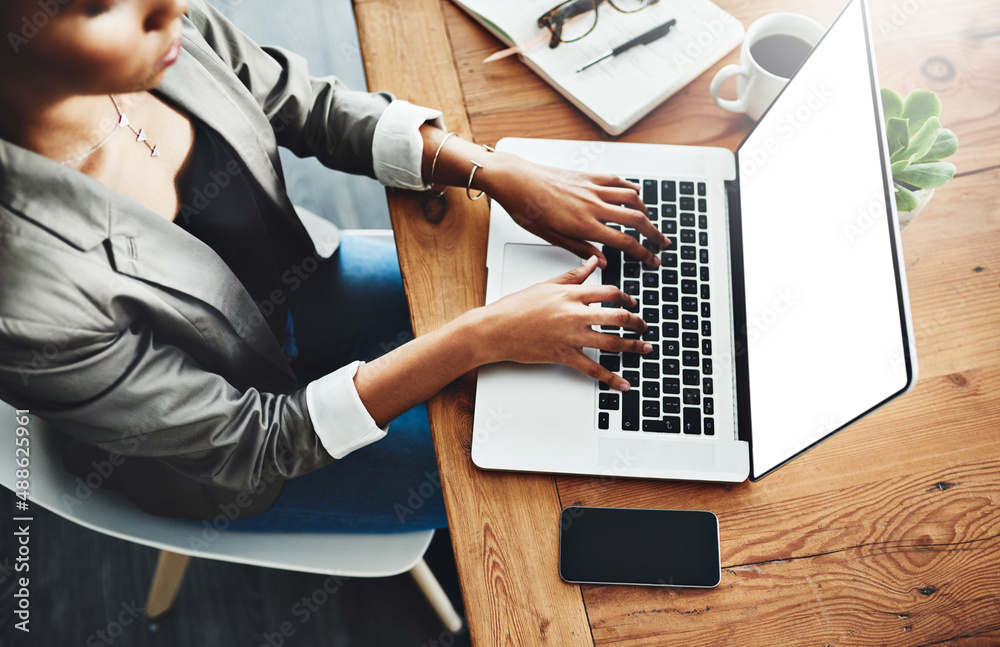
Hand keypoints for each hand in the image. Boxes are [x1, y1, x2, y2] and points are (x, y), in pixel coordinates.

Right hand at [473, 256, 649, 389]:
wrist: (495, 329)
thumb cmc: (516, 307)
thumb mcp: (546, 285)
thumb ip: (573, 275)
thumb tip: (591, 262)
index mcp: (571, 294)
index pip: (609, 293)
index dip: (625, 298)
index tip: (631, 303)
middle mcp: (574, 314)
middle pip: (617, 317)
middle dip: (636, 322)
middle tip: (644, 326)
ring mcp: (570, 336)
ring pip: (611, 342)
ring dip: (633, 346)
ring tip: (645, 348)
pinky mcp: (564, 355)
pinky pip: (592, 369)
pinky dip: (610, 378)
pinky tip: (623, 384)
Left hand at [481, 153, 668, 267]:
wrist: (516, 180)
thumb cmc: (527, 209)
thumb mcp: (551, 237)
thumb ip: (580, 249)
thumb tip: (603, 261)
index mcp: (584, 224)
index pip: (624, 241)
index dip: (644, 252)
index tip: (654, 260)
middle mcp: (593, 205)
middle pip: (636, 219)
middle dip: (654, 233)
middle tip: (663, 243)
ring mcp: (592, 188)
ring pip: (631, 197)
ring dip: (646, 210)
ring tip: (650, 221)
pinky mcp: (588, 175)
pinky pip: (617, 180)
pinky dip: (631, 187)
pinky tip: (636, 192)